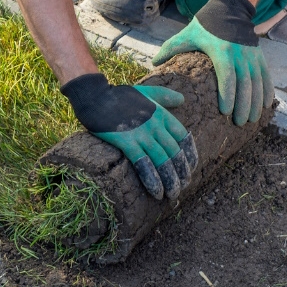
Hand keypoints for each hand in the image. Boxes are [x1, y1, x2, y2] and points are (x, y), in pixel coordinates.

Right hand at [61, 73, 197, 199]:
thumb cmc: (118, 95)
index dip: (189, 155)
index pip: (183, 137)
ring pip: (162, 161)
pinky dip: (152, 179)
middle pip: (174, 153)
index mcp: (161, 114)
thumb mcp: (146, 91)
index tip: (190, 168)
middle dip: (181, 172)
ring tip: (172, 194)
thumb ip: (164, 96)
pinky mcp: (126, 141)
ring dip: (169, 181)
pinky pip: (143, 164)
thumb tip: (182, 99)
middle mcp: (155, 125)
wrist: (95, 97)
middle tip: (182, 187)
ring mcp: (141, 133)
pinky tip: (156, 192)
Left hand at [154, 0, 273, 125]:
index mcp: (222, 51)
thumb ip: (170, 49)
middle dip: (243, 105)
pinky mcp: (259, 56)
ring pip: (257, 83)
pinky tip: (266, 105)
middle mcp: (240, 55)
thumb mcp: (187, 34)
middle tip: (238, 123)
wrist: (230, 9)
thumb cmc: (205, 25)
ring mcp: (252, 56)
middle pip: (245, 84)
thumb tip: (153, 63)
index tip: (225, 112)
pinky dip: (267, 91)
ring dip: (256, 102)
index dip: (228, 95)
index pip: (227, 77)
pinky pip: (266, 76)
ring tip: (251, 119)